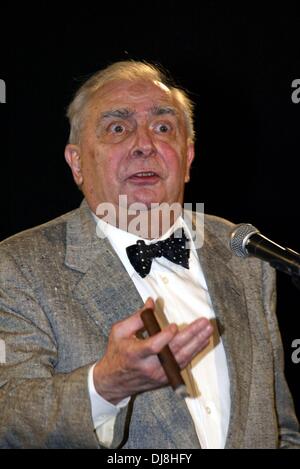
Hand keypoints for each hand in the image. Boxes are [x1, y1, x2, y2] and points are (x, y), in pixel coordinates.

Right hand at [93, 298, 212, 403]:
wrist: (115, 381)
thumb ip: (137, 317)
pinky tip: (203, 341)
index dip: (165, 337)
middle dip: (191, 336)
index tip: (175, 326)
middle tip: (203, 323)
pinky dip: (194, 352)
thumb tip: (151, 302)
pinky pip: (183, 364)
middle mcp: (149, 366)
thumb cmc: (117, 352)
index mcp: (135, 353)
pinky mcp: (165, 378)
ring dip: (197, 343)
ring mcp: (159, 374)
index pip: (153, 347)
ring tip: (208, 330)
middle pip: (174, 351)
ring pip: (182, 358)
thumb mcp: (119, 332)